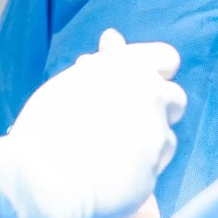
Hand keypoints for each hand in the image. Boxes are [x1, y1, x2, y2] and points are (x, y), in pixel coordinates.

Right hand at [0, 31, 185, 217]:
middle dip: (157, 107)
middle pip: (174, 98)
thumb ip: (102, 64)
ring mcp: (156, 138)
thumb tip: (112, 38)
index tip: (140, 82)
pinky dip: (136, 172)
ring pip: (166, 138)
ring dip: (148, 142)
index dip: (156, 70)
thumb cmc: (47, 125)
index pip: (166, 58)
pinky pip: (151, 171)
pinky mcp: (153, 174)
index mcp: (131, 68)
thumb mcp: (72, 81)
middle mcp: (152, 98)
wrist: (43, 179)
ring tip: (109, 151)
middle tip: (126, 118)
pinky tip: (107, 177)